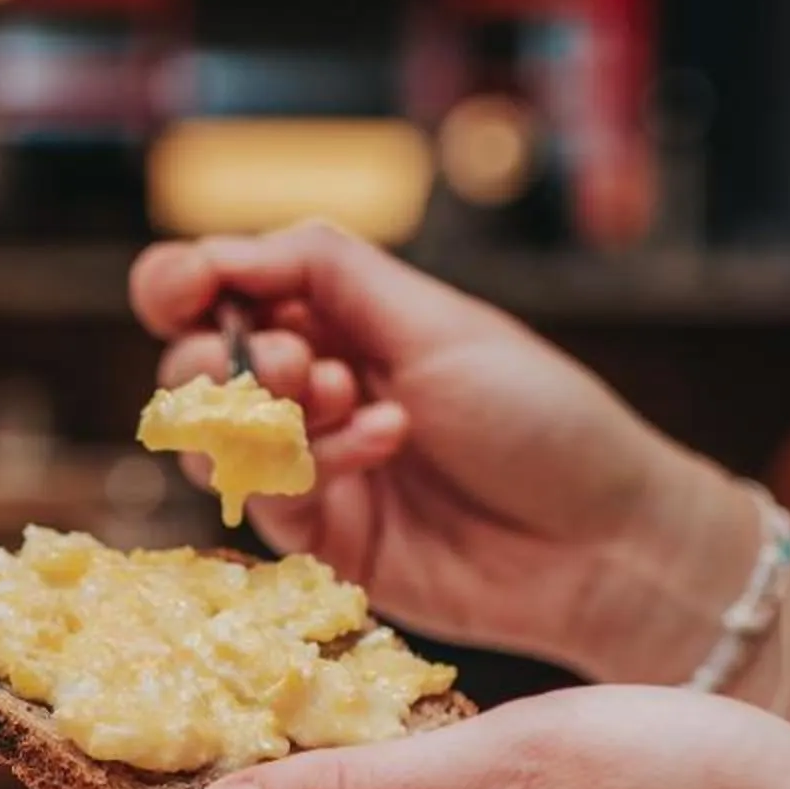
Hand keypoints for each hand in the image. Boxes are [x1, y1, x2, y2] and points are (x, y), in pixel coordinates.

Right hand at [132, 222, 753, 682]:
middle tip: (293, 362)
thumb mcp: (438, 322)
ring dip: (259, 410)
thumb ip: (327, 274)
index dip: (184, 282)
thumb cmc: (542, 416)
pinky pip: (268, 496)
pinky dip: (314, 460)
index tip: (189, 286)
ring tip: (338, 397)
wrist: (605, 540)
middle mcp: (313, 387)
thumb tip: (224, 247)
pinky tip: (385, 439)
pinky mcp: (319, 539)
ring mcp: (311, 465)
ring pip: (213, 436)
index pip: (223, 288)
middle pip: (196, 364)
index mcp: (340, 317)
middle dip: (223, 356)